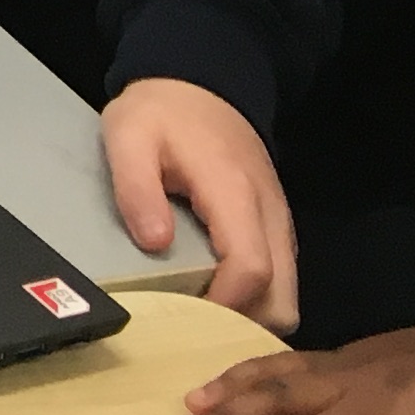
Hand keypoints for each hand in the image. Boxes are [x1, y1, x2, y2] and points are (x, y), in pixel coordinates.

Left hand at [106, 76, 299, 333]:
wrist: (201, 82)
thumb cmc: (161, 111)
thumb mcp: (129, 135)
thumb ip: (137, 187)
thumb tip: (155, 243)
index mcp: (236, 193)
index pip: (251, 269)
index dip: (223, 305)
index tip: (186, 322)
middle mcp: (270, 215)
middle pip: (281, 298)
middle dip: (244, 324)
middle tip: (194, 332)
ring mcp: (278, 223)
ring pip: (286, 295)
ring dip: (251, 315)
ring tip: (201, 321)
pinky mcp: (275, 227)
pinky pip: (279, 279)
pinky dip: (255, 298)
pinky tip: (214, 299)